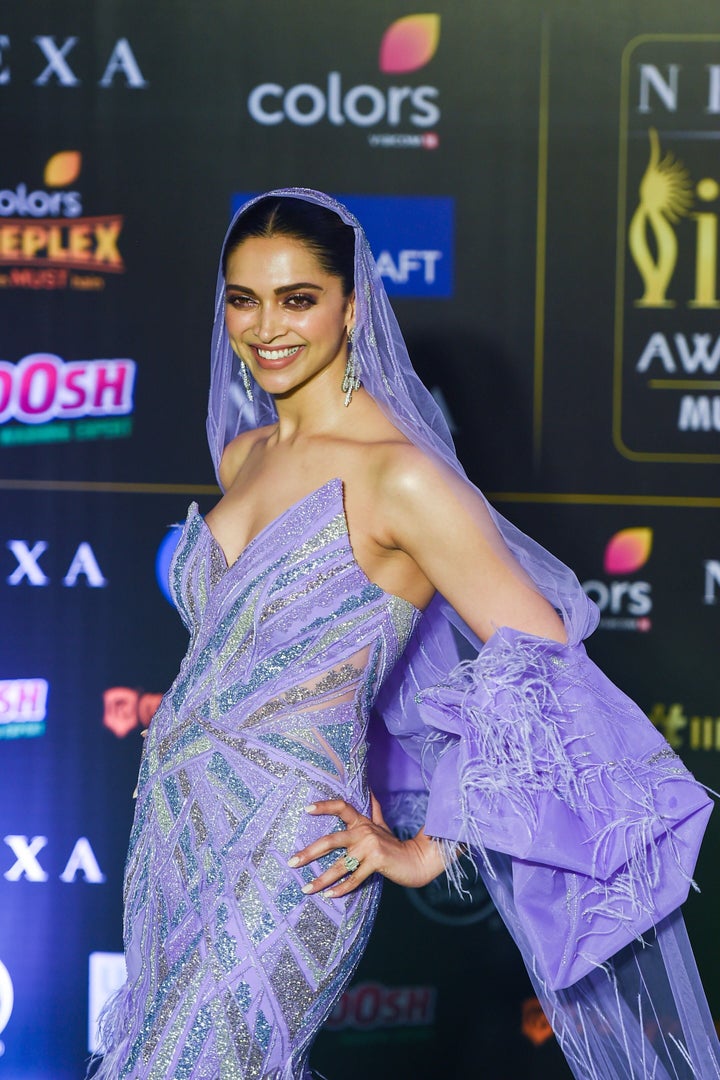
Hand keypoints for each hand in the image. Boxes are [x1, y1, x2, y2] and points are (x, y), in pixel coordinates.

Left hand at [288, 794, 446, 897]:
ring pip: (340, 865)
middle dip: (309, 852)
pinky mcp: (377, 862)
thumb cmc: (395, 845)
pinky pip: (354, 878)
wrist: (417, 860)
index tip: (306, 809)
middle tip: (292, 861)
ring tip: (307, 888)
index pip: (341, 807)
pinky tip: (330, 895)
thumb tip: (370, 791)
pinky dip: (342, 888)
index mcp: (362, 822)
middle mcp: (364, 831)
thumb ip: (374, 810)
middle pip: (331, 840)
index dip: (324, 806)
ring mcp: (370, 846)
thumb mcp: (383, 825)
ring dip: (322, 879)